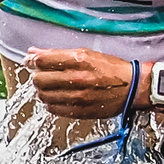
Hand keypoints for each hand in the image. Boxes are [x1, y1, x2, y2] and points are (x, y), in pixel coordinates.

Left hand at [25, 48, 142, 118]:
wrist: (132, 88)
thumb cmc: (111, 68)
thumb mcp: (87, 53)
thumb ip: (58, 53)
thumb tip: (33, 53)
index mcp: (80, 60)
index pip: (43, 60)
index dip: (33, 60)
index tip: (31, 61)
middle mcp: (77, 79)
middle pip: (39, 79)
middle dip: (38, 75)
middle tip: (43, 74)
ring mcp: (78, 97)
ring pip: (44, 95)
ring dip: (43, 90)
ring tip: (51, 86)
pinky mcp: (79, 111)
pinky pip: (53, 108)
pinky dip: (51, 102)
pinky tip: (59, 96)